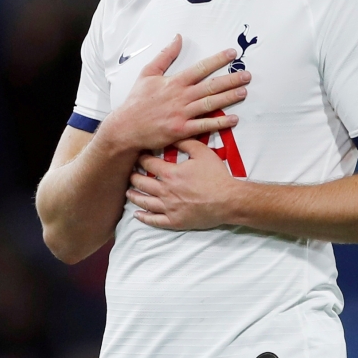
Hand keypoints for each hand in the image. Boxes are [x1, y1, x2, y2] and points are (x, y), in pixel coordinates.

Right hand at [100, 35, 249, 152]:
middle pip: (211, 86)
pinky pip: (205, 125)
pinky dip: (220, 122)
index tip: (232, 54)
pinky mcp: (182, 130)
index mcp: (174, 82)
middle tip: (247, 74)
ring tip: (244, 91)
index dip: (218, 60)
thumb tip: (178, 37)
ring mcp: (182, 114)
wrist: (125, 128)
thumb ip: (165, 55)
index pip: (200, 68)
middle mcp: (180, 97)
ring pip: (211, 104)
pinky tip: (234, 119)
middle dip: (231, 79)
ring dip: (229, 97)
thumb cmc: (137, 101)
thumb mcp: (147, 73)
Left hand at [126, 139, 242, 229]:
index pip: (148, 164)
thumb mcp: (202, 152)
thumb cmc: (216, 175)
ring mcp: (169, 207)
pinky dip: (144, 218)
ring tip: (128, 192)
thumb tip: (172, 136)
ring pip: (145, 202)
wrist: (228, 200)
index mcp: (170, 173)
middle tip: (130, 173)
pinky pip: (155, 220)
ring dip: (134, 196)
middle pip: (141, 183)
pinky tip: (137, 215)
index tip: (138, 156)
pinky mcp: (175, 221)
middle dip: (133, 177)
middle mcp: (165, 191)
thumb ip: (185, 143)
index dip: (141, 159)